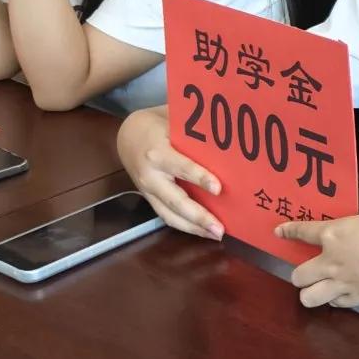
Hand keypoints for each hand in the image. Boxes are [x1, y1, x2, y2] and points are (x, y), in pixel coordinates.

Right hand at [118, 107, 224, 238]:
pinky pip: (167, 217)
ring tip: (216, 235)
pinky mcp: (150, 200)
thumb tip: (231, 140)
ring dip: (194, 228)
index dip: (200, 177)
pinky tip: (204, 231)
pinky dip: (186, 226)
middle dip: (198, 216)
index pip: (182, 167)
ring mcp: (148, 191)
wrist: (128, 136)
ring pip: (169, 215)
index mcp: (158, 153)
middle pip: (175, 200)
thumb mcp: (173, 123)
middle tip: (220, 228)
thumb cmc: (159, 127)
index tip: (218, 188)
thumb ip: (195, 133)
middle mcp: (151, 176)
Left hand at [278, 207, 358, 307]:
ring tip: (321, 287)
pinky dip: (337, 298)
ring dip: (311, 292)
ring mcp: (343, 284)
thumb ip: (351, 228)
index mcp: (333, 235)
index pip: (302, 233)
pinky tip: (344, 292)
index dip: (288, 232)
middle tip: (310, 271)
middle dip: (300, 274)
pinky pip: (337, 304)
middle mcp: (330, 262)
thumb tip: (350, 236)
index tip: (279, 233)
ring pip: (308, 298)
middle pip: (297, 276)